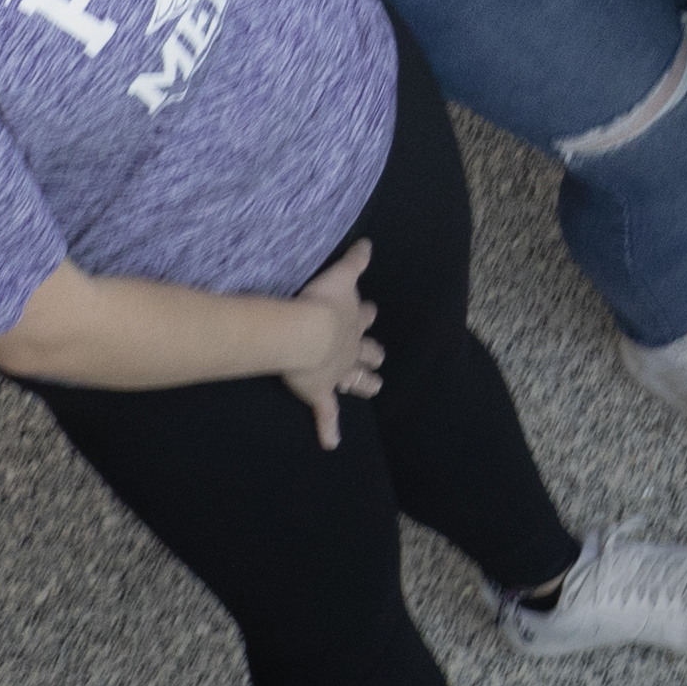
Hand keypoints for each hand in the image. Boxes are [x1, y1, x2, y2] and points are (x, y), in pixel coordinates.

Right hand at [270, 239, 385, 448]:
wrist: (306, 331)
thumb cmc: (321, 301)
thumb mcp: (341, 275)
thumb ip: (355, 259)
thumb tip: (369, 242)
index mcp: (353, 320)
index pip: (365, 316)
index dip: (366, 314)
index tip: (370, 312)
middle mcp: (351, 348)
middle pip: (367, 352)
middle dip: (373, 355)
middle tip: (379, 358)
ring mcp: (337, 372)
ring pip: (356, 380)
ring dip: (364, 384)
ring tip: (374, 388)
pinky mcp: (320, 392)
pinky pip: (326, 414)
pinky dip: (329, 429)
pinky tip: (332, 443)